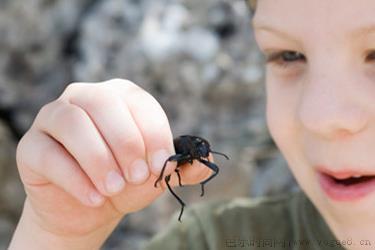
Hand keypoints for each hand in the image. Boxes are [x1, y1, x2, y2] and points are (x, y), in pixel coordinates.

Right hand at [11, 79, 212, 247]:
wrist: (90, 205)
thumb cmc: (125, 181)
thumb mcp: (156, 174)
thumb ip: (182, 167)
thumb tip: (207, 159)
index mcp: (120, 96)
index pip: (139, 102)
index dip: (154, 134)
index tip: (163, 166)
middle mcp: (85, 97)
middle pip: (104, 104)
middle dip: (126, 143)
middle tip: (138, 177)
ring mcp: (54, 117)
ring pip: (73, 123)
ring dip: (99, 159)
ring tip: (115, 189)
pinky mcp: (32, 145)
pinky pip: (49, 154)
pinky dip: (75, 179)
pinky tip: (95, 198)